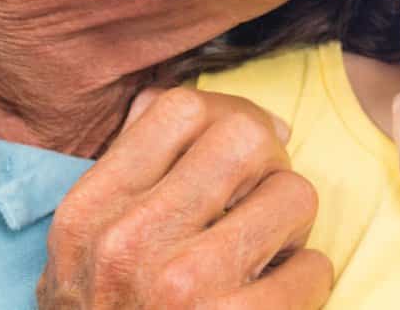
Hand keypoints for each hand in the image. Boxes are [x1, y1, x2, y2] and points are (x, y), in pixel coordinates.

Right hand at [37, 87, 332, 308]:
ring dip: (290, 225)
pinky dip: (306, 280)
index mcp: (89, 213)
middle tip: (256, 200)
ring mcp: (183, 286)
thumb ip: (136, 171)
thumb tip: (228, 111)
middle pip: (246, 137)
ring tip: (263, 253)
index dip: (224, 121)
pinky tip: (276, 296)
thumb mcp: (87, 247)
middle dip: (266, 165)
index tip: (235, 156)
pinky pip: (312, 267)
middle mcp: (129, 243)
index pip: (179, 109)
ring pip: (294, 193)